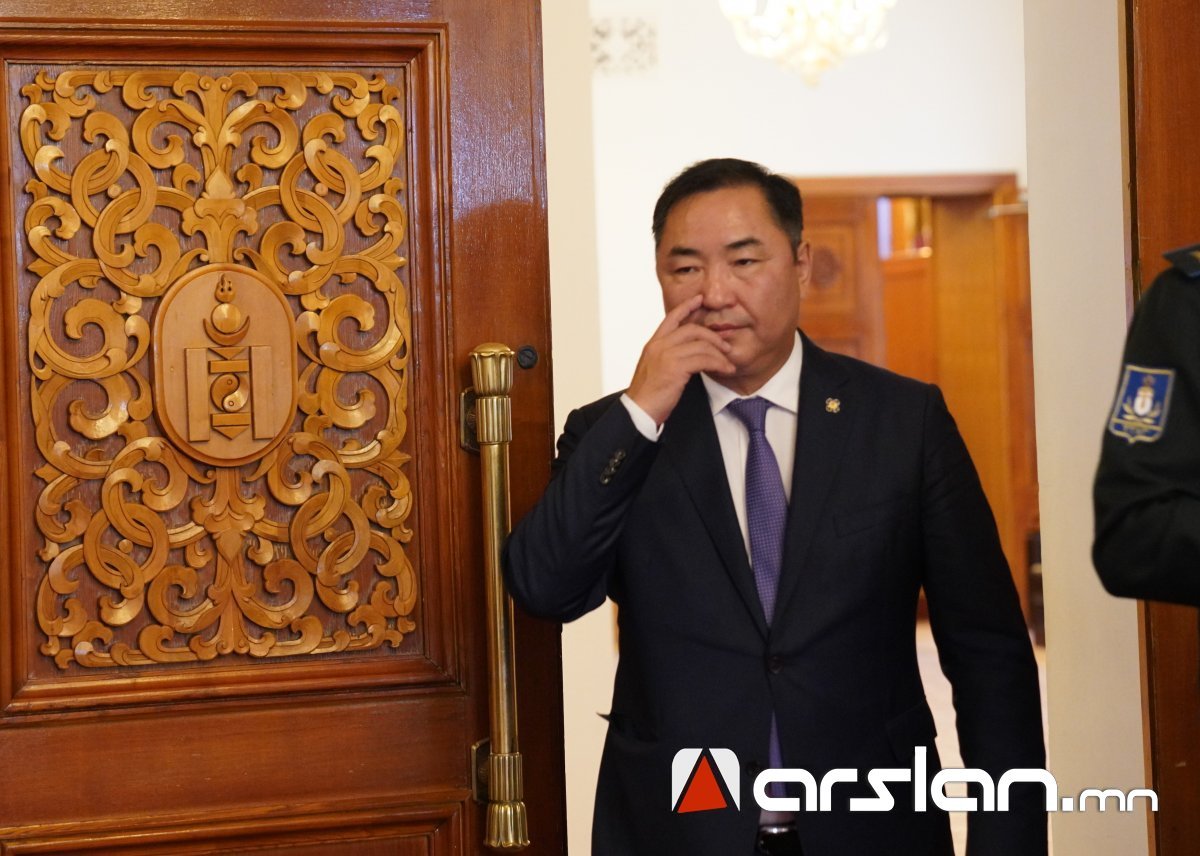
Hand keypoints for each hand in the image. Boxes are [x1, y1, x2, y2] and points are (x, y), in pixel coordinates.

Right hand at [627, 295, 735, 424]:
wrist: (637, 411)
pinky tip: (725, 369)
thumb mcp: (654, 369)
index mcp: (653, 344)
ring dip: (719, 353)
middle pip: (692, 329)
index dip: (686, 307)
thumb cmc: (647, 395)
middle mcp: (659, 345)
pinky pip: (704, 359)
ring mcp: (666, 355)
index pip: (671, 318)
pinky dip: (718, 363)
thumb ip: (667, 357)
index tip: (699, 300)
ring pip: (701, 344)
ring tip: (728, 363)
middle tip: (725, 346)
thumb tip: (687, 354)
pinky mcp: (675, 368)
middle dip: (712, 336)